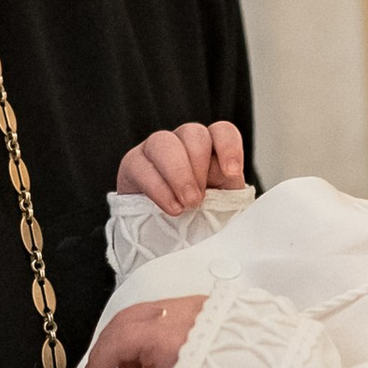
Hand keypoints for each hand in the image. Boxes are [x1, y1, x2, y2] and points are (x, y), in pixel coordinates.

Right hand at [83, 293, 205, 367]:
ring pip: (150, 314)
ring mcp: (197, 309)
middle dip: (112, 346)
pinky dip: (158, 334)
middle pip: (130, 319)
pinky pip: (171, 316)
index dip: (100, 359)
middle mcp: (182, 315)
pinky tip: (162, 359)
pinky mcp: (210, 312)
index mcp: (169, 337)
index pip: (120, 339)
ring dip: (135, 342)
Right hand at [115, 119, 246, 213]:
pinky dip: (158, 188)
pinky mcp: (133, 164)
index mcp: (211, 147)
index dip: (228, 147)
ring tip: (188, 203)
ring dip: (178, 173)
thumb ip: (230, 191)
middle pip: (193, 133)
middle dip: (199, 166)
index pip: (222, 131)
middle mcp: (184, 142)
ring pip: (163, 141)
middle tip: (200, 198)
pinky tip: (171, 207)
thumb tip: (233, 180)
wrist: (169, 237)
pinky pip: (140, 164)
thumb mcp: (223, 205)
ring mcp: (156, 149)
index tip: (231, 173)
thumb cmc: (200, 217)